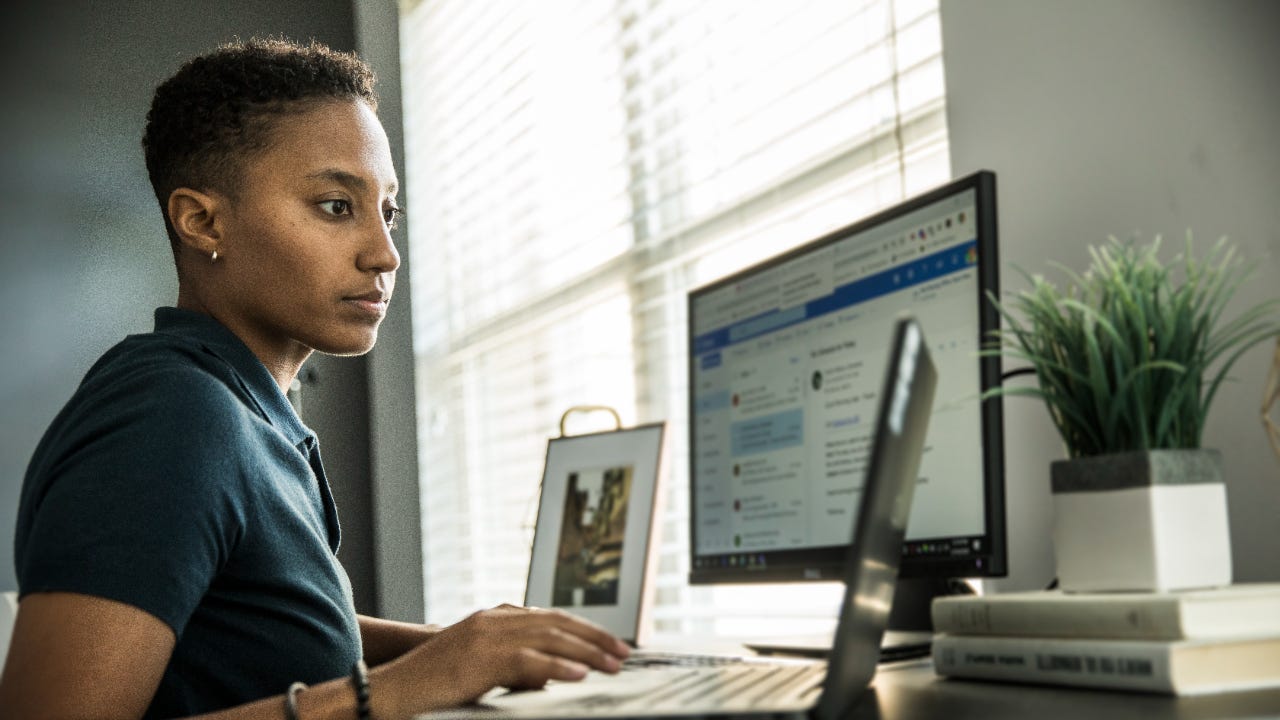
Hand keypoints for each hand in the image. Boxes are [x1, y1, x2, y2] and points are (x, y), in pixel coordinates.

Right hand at [370, 604, 629, 716]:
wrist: (392, 689)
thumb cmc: (434, 684)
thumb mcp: (480, 666)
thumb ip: (514, 664)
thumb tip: (551, 675)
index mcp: (495, 617)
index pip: (551, 617)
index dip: (585, 629)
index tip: (612, 644)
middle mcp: (494, 619)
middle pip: (557, 623)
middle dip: (595, 637)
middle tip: (625, 653)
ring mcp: (487, 635)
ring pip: (549, 638)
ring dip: (587, 652)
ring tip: (614, 665)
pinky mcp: (480, 658)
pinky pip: (527, 661)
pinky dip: (557, 667)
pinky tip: (580, 675)